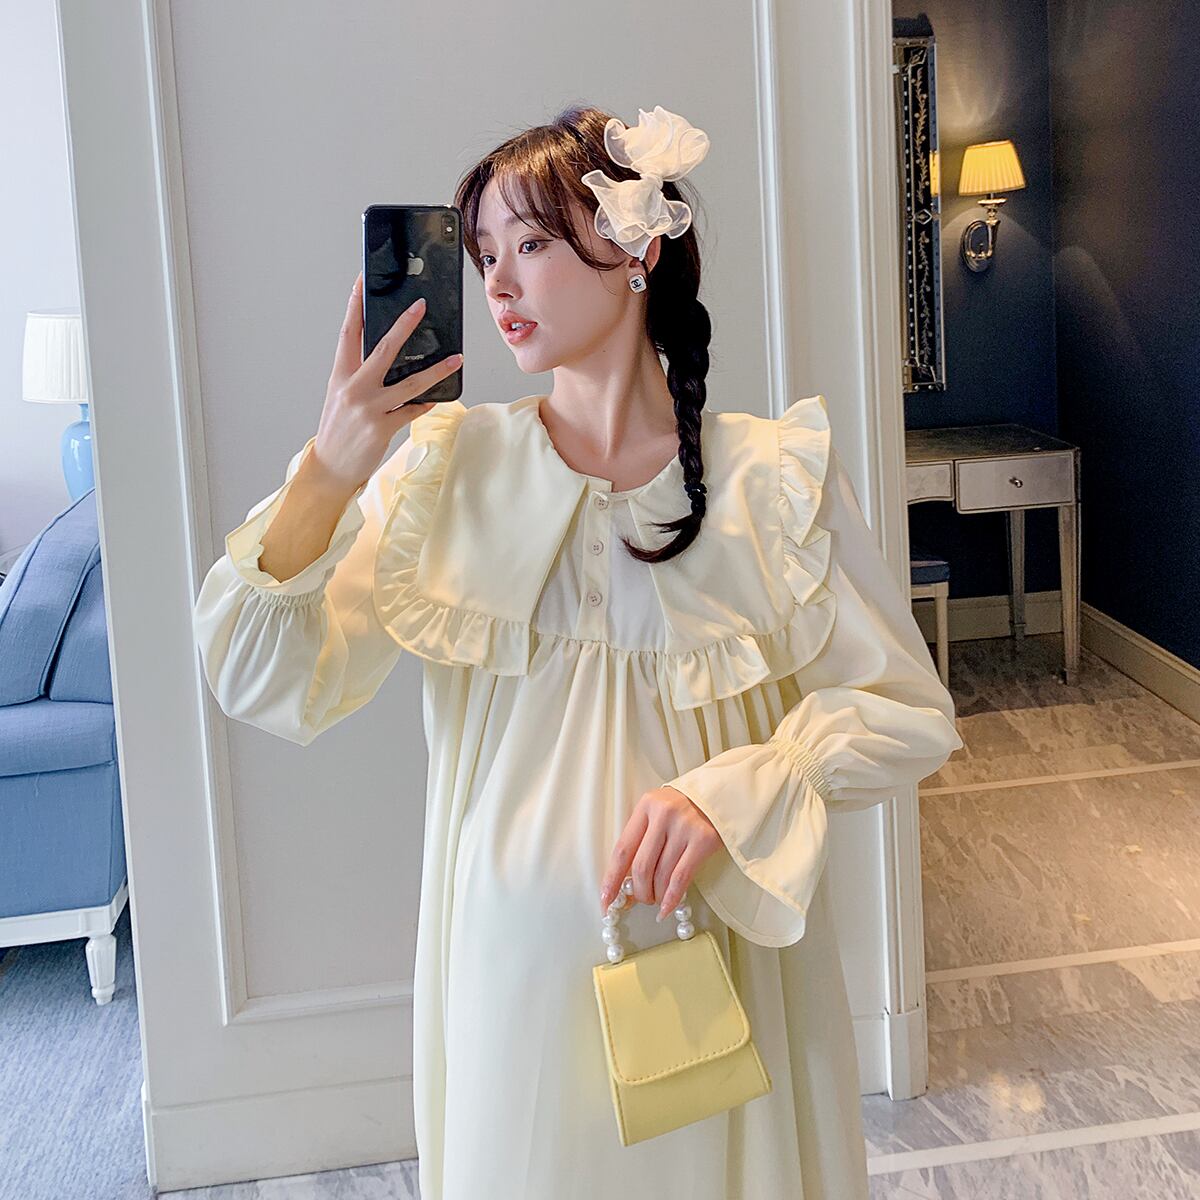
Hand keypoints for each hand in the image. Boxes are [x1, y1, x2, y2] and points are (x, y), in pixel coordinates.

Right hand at [310, 271, 463, 492]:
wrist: (330, 466)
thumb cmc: (338, 429)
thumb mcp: (341, 395)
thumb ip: (360, 375)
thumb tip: (387, 356)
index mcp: (340, 375)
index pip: (348, 332)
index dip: (355, 305)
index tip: (362, 280)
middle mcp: (354, 388)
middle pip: (383, 349)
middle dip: (404, 325)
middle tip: (421, 306)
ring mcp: (369, 408)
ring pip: (410, 383)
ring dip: (437, 370)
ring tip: (457, 359)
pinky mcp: (382, 428)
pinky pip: (412, 411)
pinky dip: (426, 403)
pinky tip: (437, 396)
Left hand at [599, 786, 723, 919]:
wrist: (721, 794)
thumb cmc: (684, 807)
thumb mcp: (658, 811)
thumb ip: (642, 838)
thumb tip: (625, 882)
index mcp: (646, 806)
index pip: (622, 849)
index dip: (612, 879)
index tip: (606, 899)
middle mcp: (663, 815)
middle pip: (641, 866)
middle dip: (638, 891)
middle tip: (640, 900)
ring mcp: (684, 827)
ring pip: (661, 875)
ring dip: (655, 895)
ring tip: (656, 899)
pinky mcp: (704, 840)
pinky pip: (681, 878)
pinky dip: (671, 898)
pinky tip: (666, 909)